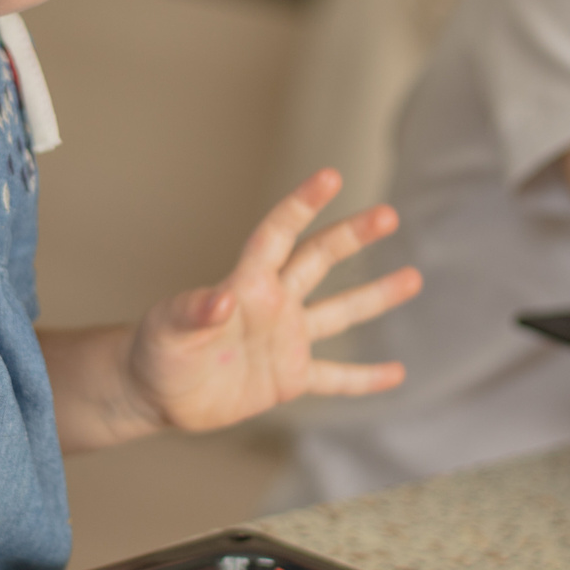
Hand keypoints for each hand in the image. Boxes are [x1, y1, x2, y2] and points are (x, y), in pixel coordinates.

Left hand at [121, 170, 421, 434]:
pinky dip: (364, 378)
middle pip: (319, 260)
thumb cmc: (155, 351)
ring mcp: (286, 340)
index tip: (331, 176)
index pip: (278, 236)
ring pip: (340, 313)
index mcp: (246, 285)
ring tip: (413, 278)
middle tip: (388, 215)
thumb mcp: (166, 330)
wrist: (156, 393)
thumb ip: (193, 312)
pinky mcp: (289, 378)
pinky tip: (397, 374)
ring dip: (375, 297)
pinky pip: (335, 377)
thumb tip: (221, 300)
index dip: (301, 205)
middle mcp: (274, 304)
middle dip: (353, 236)